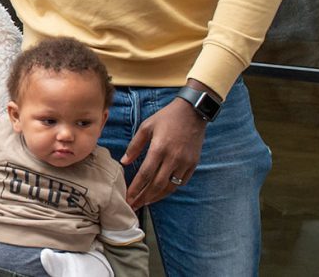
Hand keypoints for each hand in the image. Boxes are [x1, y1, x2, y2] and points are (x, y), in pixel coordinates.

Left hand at [121, 83, 207, 209]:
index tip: (127, 198)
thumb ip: (134, 146)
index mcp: (159, 149)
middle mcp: (173, 158)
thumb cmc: (166, 118)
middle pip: (157, 185)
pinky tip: (161, 192)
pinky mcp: (193, 164)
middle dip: (144, 198)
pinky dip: (170, 189)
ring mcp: (185, 163)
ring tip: (145, 202)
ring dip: (157, 197)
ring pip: (170, 187)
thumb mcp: (146, 127)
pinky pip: (181, 182)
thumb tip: (124, 162)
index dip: (135, 188)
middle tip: (134, 206)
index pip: (145, 174)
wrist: (192, 112)